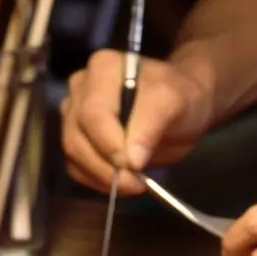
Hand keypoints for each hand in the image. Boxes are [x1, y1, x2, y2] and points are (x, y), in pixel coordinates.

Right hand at [60, 49, 213, 195]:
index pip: (92, 113)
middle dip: (106, 167)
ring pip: (73, 154)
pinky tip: (122, 185)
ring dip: (101, 178)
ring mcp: (75, 115)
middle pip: (77, 136)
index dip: (109, 143)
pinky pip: (77, 167)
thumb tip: (130, 162)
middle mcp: (81, 89)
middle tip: (136, 184)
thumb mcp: (173, 103)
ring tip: (134, 185)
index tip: (134, 165)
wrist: (182, 108)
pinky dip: (97, 181)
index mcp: (102, 70)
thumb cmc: (180, 98)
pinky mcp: (78, 139)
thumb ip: (151, 125)